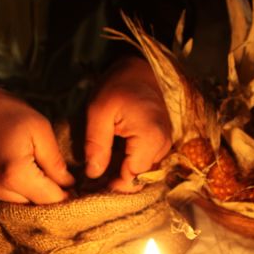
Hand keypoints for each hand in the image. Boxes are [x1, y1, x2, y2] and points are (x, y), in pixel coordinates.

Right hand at [0, 87, 73, 203]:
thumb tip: (68, 184)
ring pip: (25, 204)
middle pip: (38, 206)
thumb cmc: (8, 114)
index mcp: (16, 175)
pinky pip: (12, 198)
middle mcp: (0, 189)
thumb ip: (55, 162)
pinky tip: (34, 177)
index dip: (69, 195)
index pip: (51, 198)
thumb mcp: (40, 130)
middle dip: (54, 196)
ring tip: (50, 178)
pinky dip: (25, 191)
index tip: (82, 187)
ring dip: (39, 195)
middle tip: (69, 181)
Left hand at [85, 57, 171, 191]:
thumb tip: (93, 174)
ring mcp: (165, 145)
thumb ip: (96, 145)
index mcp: (150, 139)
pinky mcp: (161, 142)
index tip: (88, 186)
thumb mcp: (98, 112)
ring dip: (120, 173)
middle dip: (114, 181)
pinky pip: (145, 162)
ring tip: (97, 166)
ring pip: (141, 172)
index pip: (131, 179)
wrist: (141, 67)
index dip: (109, 186)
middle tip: (89, 178)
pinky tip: (110, 157)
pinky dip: (128, 163)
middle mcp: (163, 146)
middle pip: (138, 179)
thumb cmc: (119, 85)